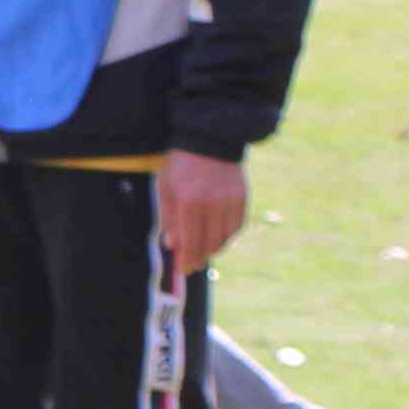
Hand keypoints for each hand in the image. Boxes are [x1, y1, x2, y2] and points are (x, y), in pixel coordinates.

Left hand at [159, 148, 250, 275]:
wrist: (209, 139)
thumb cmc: (181, 165)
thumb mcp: (166, 188)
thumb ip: (169, 218)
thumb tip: (173, 245)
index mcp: (189, 201)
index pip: (191, 241)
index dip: (187, 259)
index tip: (183, 270)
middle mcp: (212, 203)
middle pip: (210, 243)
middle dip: (200, 258)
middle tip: (192, 265)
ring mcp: (230, 200)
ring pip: (225, 237)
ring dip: (214, 248)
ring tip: (203, 250)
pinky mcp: (242, 197)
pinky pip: (237, 226)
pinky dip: (227, 236)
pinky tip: (217, 237)